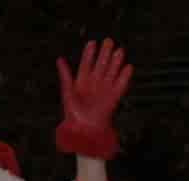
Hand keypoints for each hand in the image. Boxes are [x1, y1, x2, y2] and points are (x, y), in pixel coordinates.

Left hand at [55, 39, 133, 159]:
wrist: (85, 130)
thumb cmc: (73, 114)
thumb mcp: (67, 92)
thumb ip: (65, 75)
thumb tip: (60, 59)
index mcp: (81, 82)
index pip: (86, 64)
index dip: (89, 54)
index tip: (92, 43)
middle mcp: (94, 84)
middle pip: (101, 66)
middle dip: (105, 54)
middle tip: (109, 41)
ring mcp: (104, 90)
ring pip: (111, 73)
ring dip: (115, 62)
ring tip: (120, 51)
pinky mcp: (113, 98)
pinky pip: (120, 85)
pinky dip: (124, 77)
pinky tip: (128, 68)